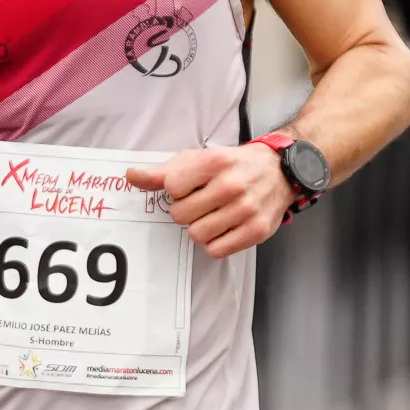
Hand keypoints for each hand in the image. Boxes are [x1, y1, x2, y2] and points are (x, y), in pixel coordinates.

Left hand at [126, 144, 296, 259]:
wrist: (279, 171)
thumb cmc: (232, 165)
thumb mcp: (198, 159)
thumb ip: (163, 172)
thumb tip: (131, 177)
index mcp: (215, 162)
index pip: (171, 188)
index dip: (175, 191)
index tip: (188, 187)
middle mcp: (232, 185)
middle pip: (180, 215)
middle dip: (185, 211)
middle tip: (201, 203)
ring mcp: (246, 210)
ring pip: (197, 235)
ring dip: (199, 228)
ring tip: (212, 215)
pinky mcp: (256, 230)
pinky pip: (217, 250)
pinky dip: (215, 242)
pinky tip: (223, 228)